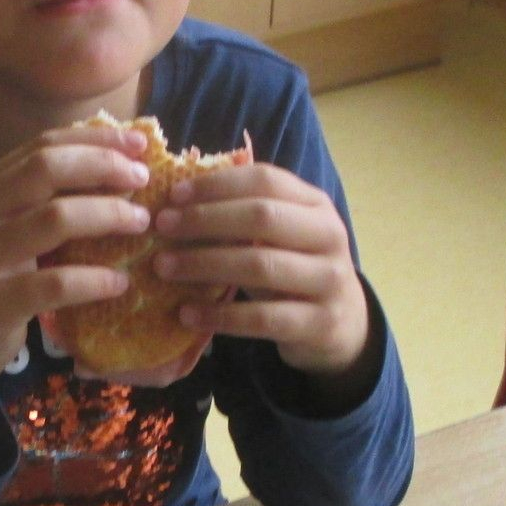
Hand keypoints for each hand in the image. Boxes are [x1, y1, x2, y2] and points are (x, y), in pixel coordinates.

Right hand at [0, 123, 152, 461]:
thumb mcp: (2, 230)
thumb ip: (40, 201)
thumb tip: (114, 169)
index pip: (43, 145)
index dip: (95, 139)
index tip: (138, 143)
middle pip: (47, 168)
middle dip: (103, 166)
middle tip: (143, 179)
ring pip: (55, 218)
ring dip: (107, 215)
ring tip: (140, 223)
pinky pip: (56, 284)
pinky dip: (94, 280)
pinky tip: (120, 283)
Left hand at [150, 162, 376, 381]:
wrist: (344, 325)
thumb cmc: (295, 271)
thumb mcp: (281, 237)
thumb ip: (244, 215)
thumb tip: (176, 198)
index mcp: (316, 205)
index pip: (265, 180)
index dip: (216, 184)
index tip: (173, 195)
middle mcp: (329, 236)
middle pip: (262, 217)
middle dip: (204, 219)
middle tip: (161, 227)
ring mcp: (329, 281)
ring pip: (261, 266)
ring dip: (205, 264)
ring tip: (163, 267)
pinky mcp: (320, 324)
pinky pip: (263, 318)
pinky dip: (221, 316)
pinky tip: (187, 314)